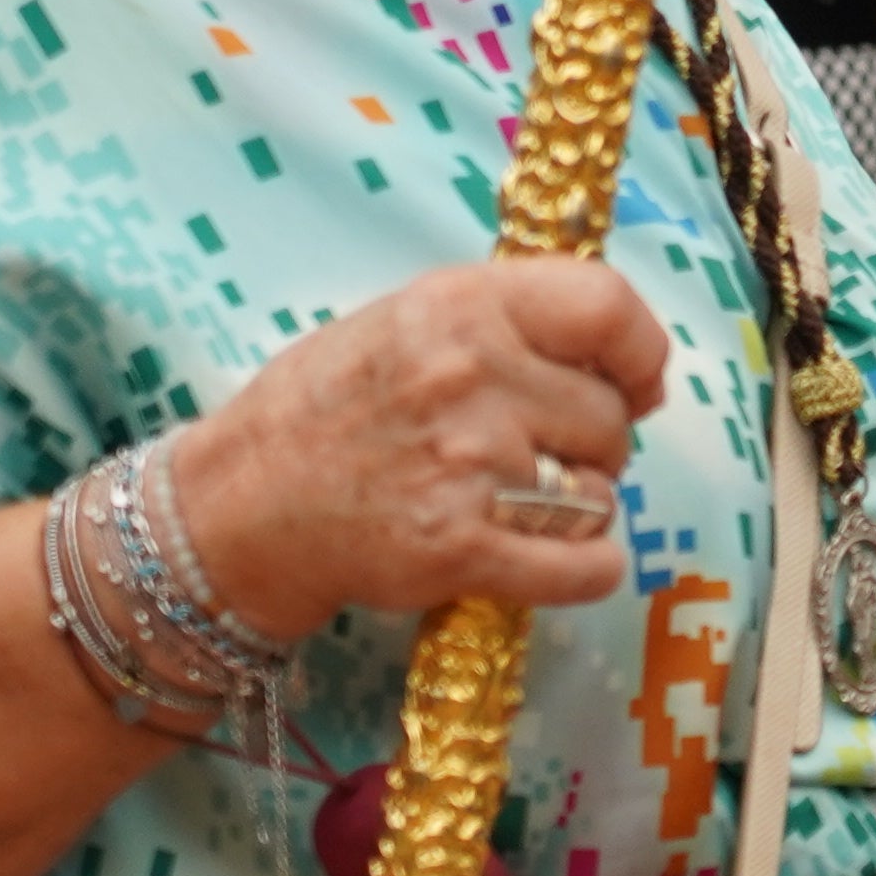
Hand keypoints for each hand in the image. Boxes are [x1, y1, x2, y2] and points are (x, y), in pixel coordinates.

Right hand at [172, 258, 674, 635]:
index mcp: (460, 306)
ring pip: (600, 494)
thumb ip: (507, 323)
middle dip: (593, 444)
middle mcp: (471, 377)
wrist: (236, 507)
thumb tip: (622, 360)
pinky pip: (583, 566)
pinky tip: (564, 560)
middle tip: (537, 456)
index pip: (608, 307)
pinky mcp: (459, 549)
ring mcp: (468, 466)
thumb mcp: (406, 321)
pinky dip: (587, 570)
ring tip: (516, 502)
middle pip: (610, 416)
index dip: (639, 352)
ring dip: (577, 506)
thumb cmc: (325, 409)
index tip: (634, 382)